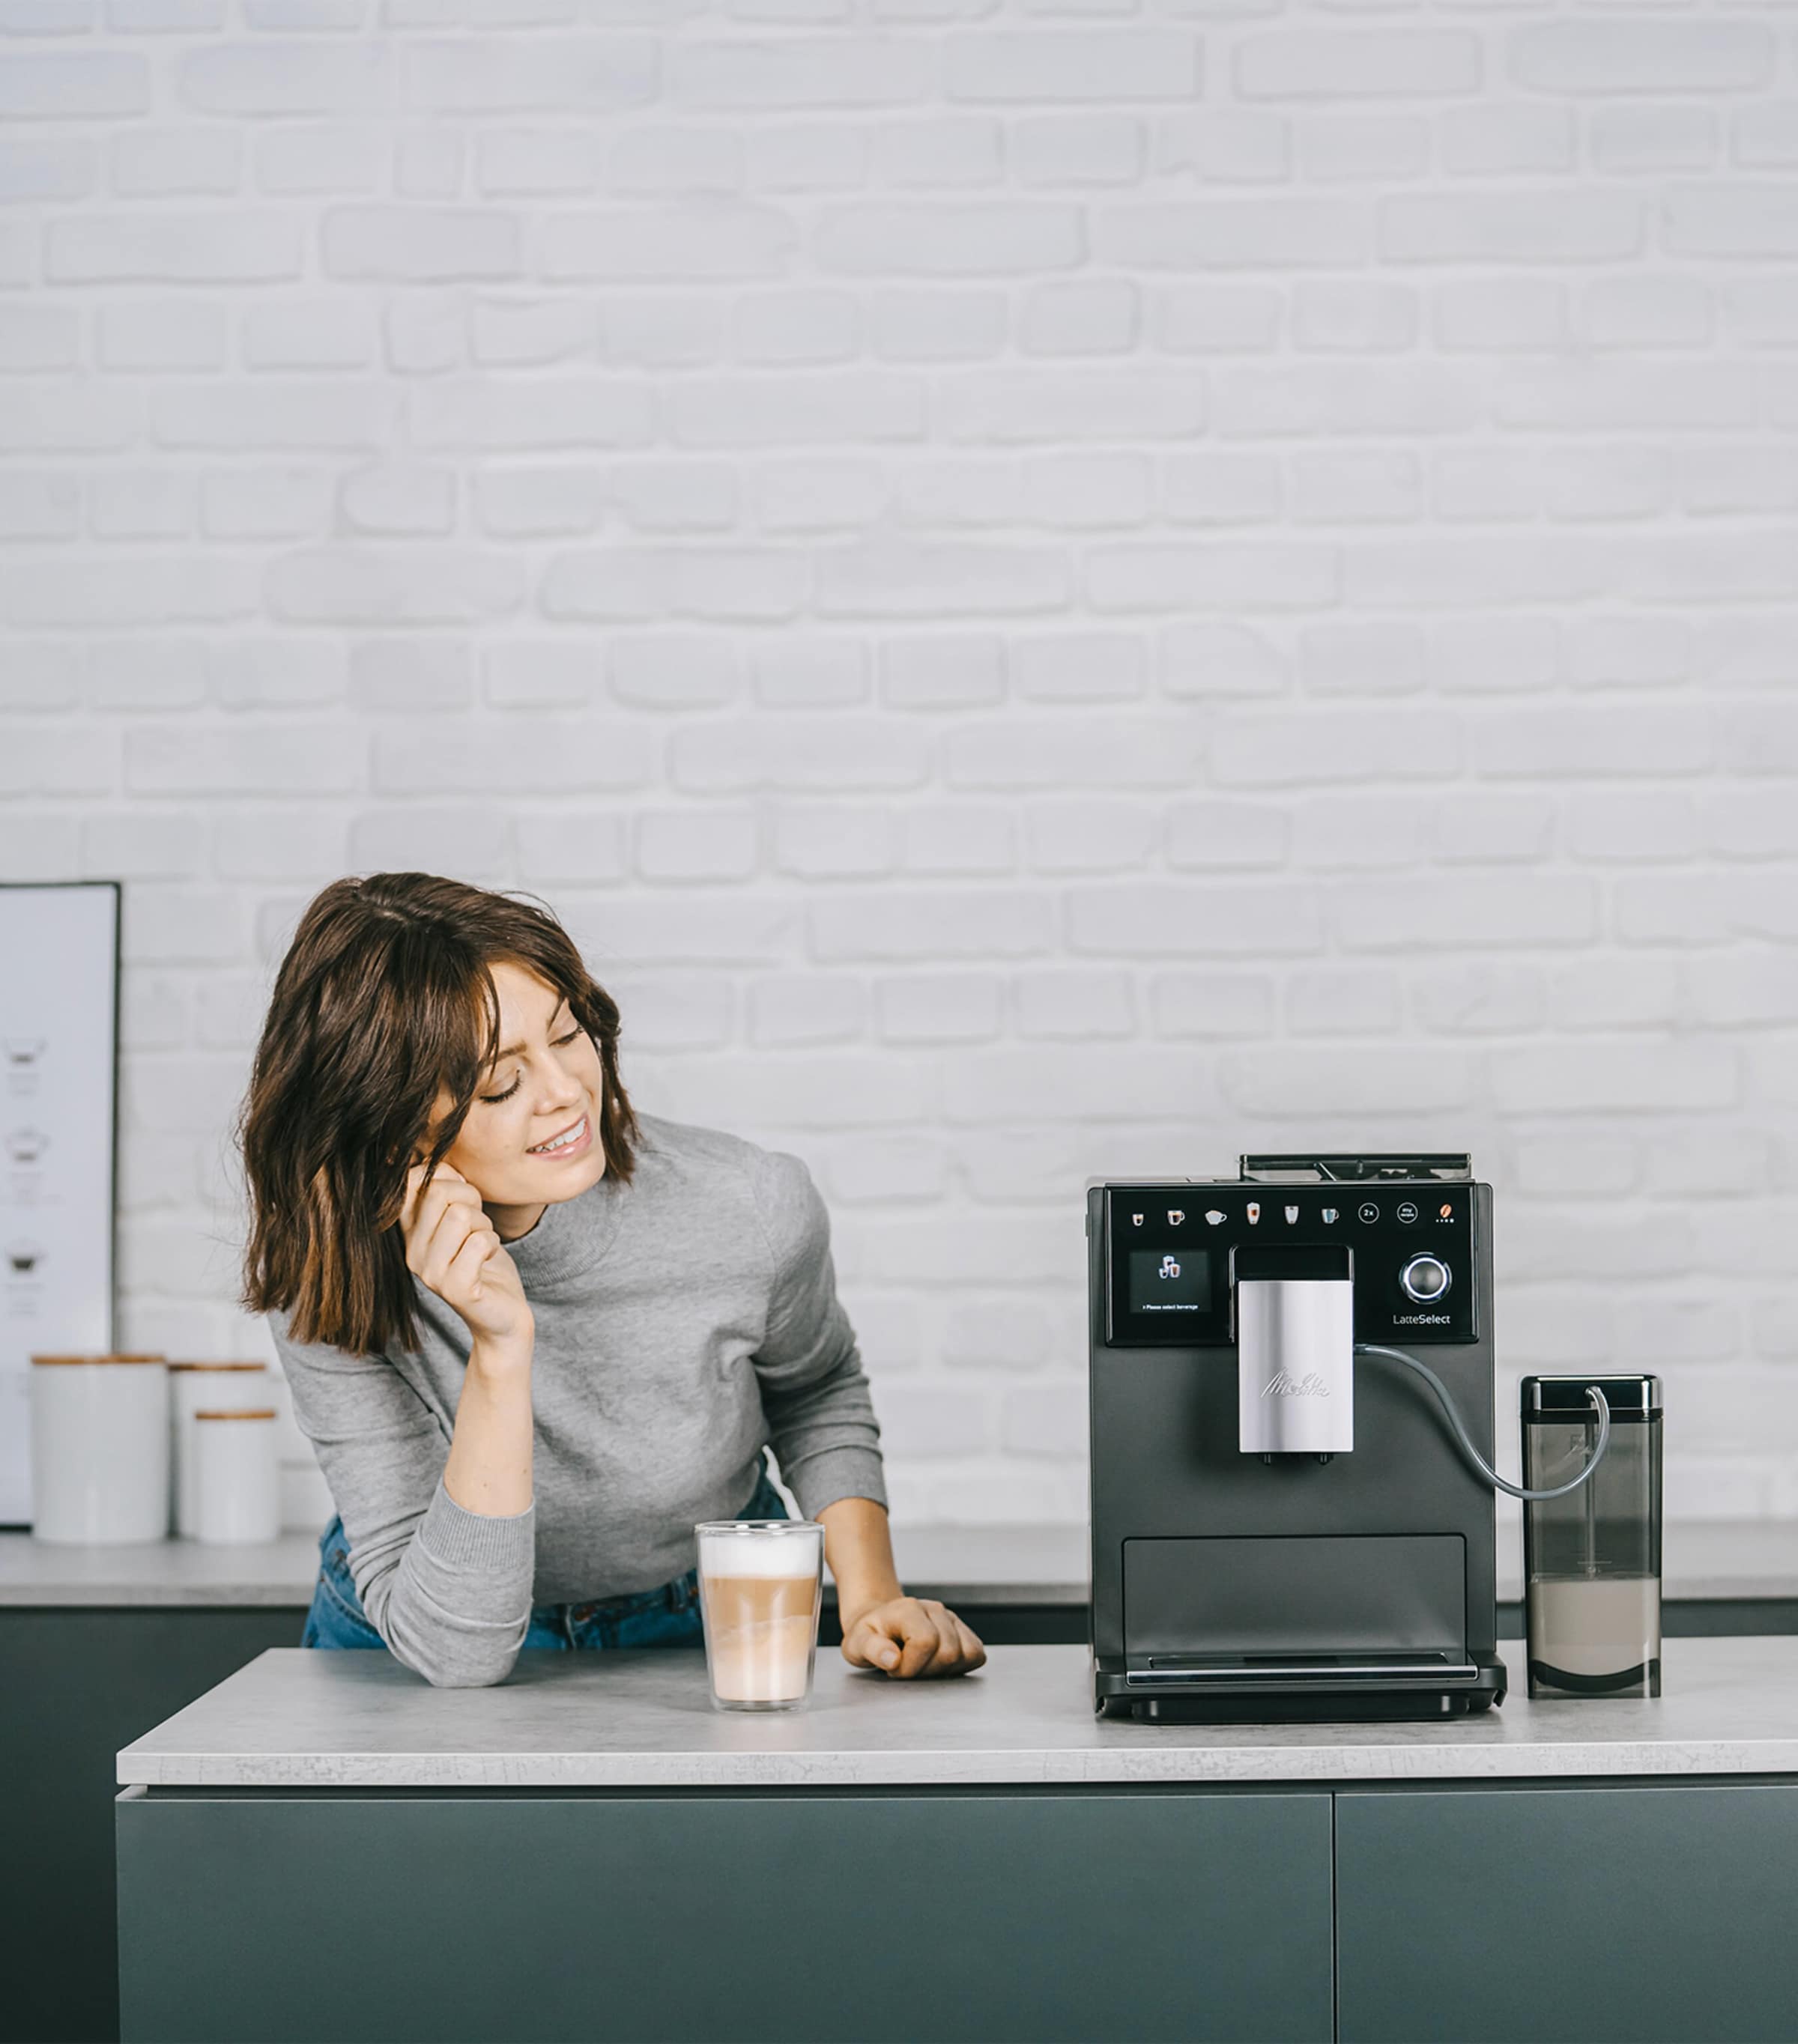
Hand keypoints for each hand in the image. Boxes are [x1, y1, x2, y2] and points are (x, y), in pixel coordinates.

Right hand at [399, 1161, 531, 1354]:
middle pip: (441, 1193)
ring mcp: (431, 1274)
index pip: (411, 1183)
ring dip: (484, 1226)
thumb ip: (448, 1189)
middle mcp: (412, 1254)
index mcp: (409, 1234)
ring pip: (461, 1215)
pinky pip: (479, 1242)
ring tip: (483, 1245)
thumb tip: (437, 1163)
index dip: (445, 1178)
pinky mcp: (456, 1289)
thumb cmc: (484, 1261)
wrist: (503, 1314)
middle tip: (479, 1225)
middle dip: (472, 1201)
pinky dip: (493, 1244)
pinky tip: (489, 1260)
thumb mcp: (465, 1217)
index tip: (462, 1197)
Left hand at [841, 1596, 985, 1679]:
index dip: (911, 1665)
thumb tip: (892, 1658)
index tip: (894, 1668)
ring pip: (966, 1653)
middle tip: (907, 1668)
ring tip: (922, 1665)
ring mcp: (950, 1619)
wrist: (879, 1623)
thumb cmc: (869, 1635)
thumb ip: (871, 1649)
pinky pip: (977, 1653)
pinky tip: (938, 1665)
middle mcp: (934, 1610)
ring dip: (943, 1669)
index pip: (926, 1642)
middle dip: (926, 1671)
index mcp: (908, 1610)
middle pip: (949, 1652)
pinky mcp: (962, 1630)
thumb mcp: (857, 1643)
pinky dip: (961, 1665)